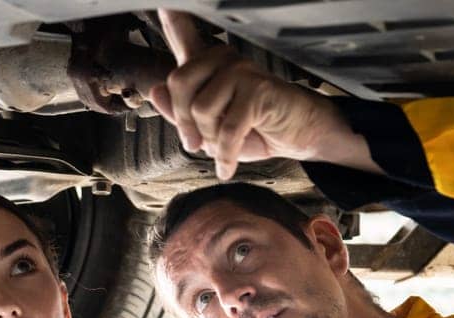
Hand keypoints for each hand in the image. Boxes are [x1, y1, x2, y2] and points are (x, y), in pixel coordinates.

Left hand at [147, 9, 370, 178]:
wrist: (297, 135)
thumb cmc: (255, 128)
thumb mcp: (209, 128)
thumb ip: (180, 112)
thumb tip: (156, 92)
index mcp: (208, 64)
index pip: (183, 34)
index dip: (172, 18)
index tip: (164, 4)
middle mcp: (223, 60)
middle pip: (179, 81)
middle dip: (183, 121)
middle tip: (194, 143)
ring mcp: (241, 70)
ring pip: (201, 109)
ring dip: (209, 140)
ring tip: (222, 148)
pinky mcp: (257, 89)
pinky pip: (227, 130)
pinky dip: (226, 155)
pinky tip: (228, 166)